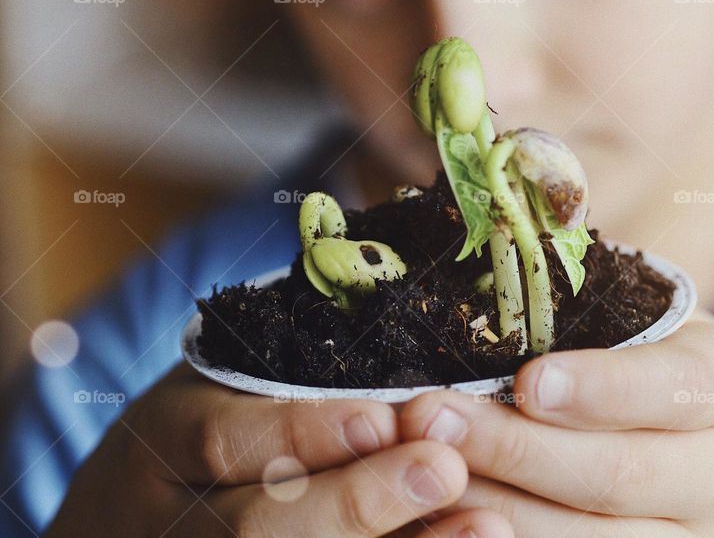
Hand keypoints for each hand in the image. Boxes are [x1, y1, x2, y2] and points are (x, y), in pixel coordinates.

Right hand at [46, 364, 512, 537]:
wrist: (137, 514)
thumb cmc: (204, 425)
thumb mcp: (218, 380)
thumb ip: (288, 364)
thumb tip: (404, 290)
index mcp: (163, 440)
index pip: (223, 439)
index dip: (303, 432)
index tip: (384, 418)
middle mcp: (174, 518)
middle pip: (256, 527)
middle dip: (355, 501)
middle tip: (444, 469)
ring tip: (484, 526)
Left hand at [400, 312, 713, 536]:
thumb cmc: (704, 398)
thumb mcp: (686, 345)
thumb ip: (616, 328)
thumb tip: (502, 271)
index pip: (670, 389)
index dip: (598, 388)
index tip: (527, 380)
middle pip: (617, 475)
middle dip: (515, 450)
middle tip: (430, 418)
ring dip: (502, 509)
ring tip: (423, 472)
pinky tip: (457, 522)